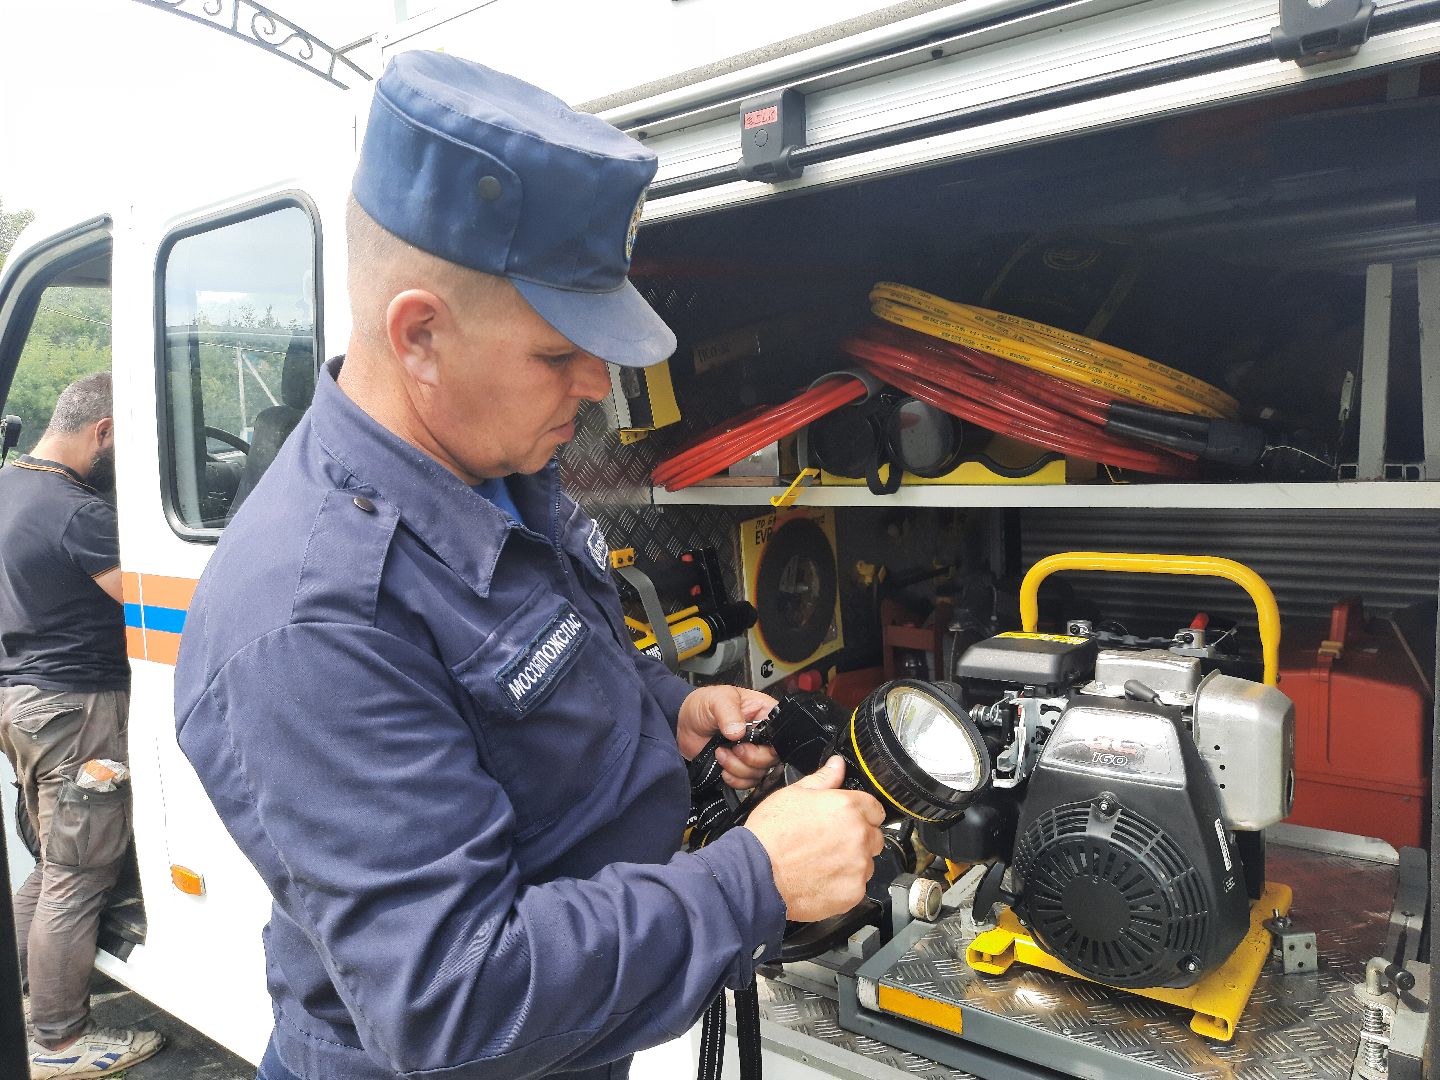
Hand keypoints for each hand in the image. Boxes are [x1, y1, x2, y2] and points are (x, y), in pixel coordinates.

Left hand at [676, 685, 778, 789]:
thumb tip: (738, 731)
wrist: (684, 723)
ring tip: (721, 753)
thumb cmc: (703, 705)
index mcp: (765, 714)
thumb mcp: (717, 699)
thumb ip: (729, 713)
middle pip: (773, 758)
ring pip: (760, 773)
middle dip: (749, 759)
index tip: (746, 743)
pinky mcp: (741, 767)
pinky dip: (735, 779)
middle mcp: (763, 736)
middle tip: (732, 748)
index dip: (767, 745)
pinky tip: (722, 767)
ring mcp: (753, 753)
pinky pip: (748, 783)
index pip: (780, 735)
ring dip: (737, 769)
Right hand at [743, 756, 885, 921]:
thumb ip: (823, 779)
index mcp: (847, 807)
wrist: (756, 873)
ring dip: (852, 863)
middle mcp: (858, 836)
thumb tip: (837, 765)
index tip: (848, 821)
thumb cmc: (770, 835)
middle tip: (830, 843)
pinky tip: (821, 879)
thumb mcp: (793, 795)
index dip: (861, 814)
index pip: (875, 809)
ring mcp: (858, 867)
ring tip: (822, 863)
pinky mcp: (852, 893)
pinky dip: (844, 885)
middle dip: (858, 839)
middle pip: (874, 837)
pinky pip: (857, 887)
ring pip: (866, 864)